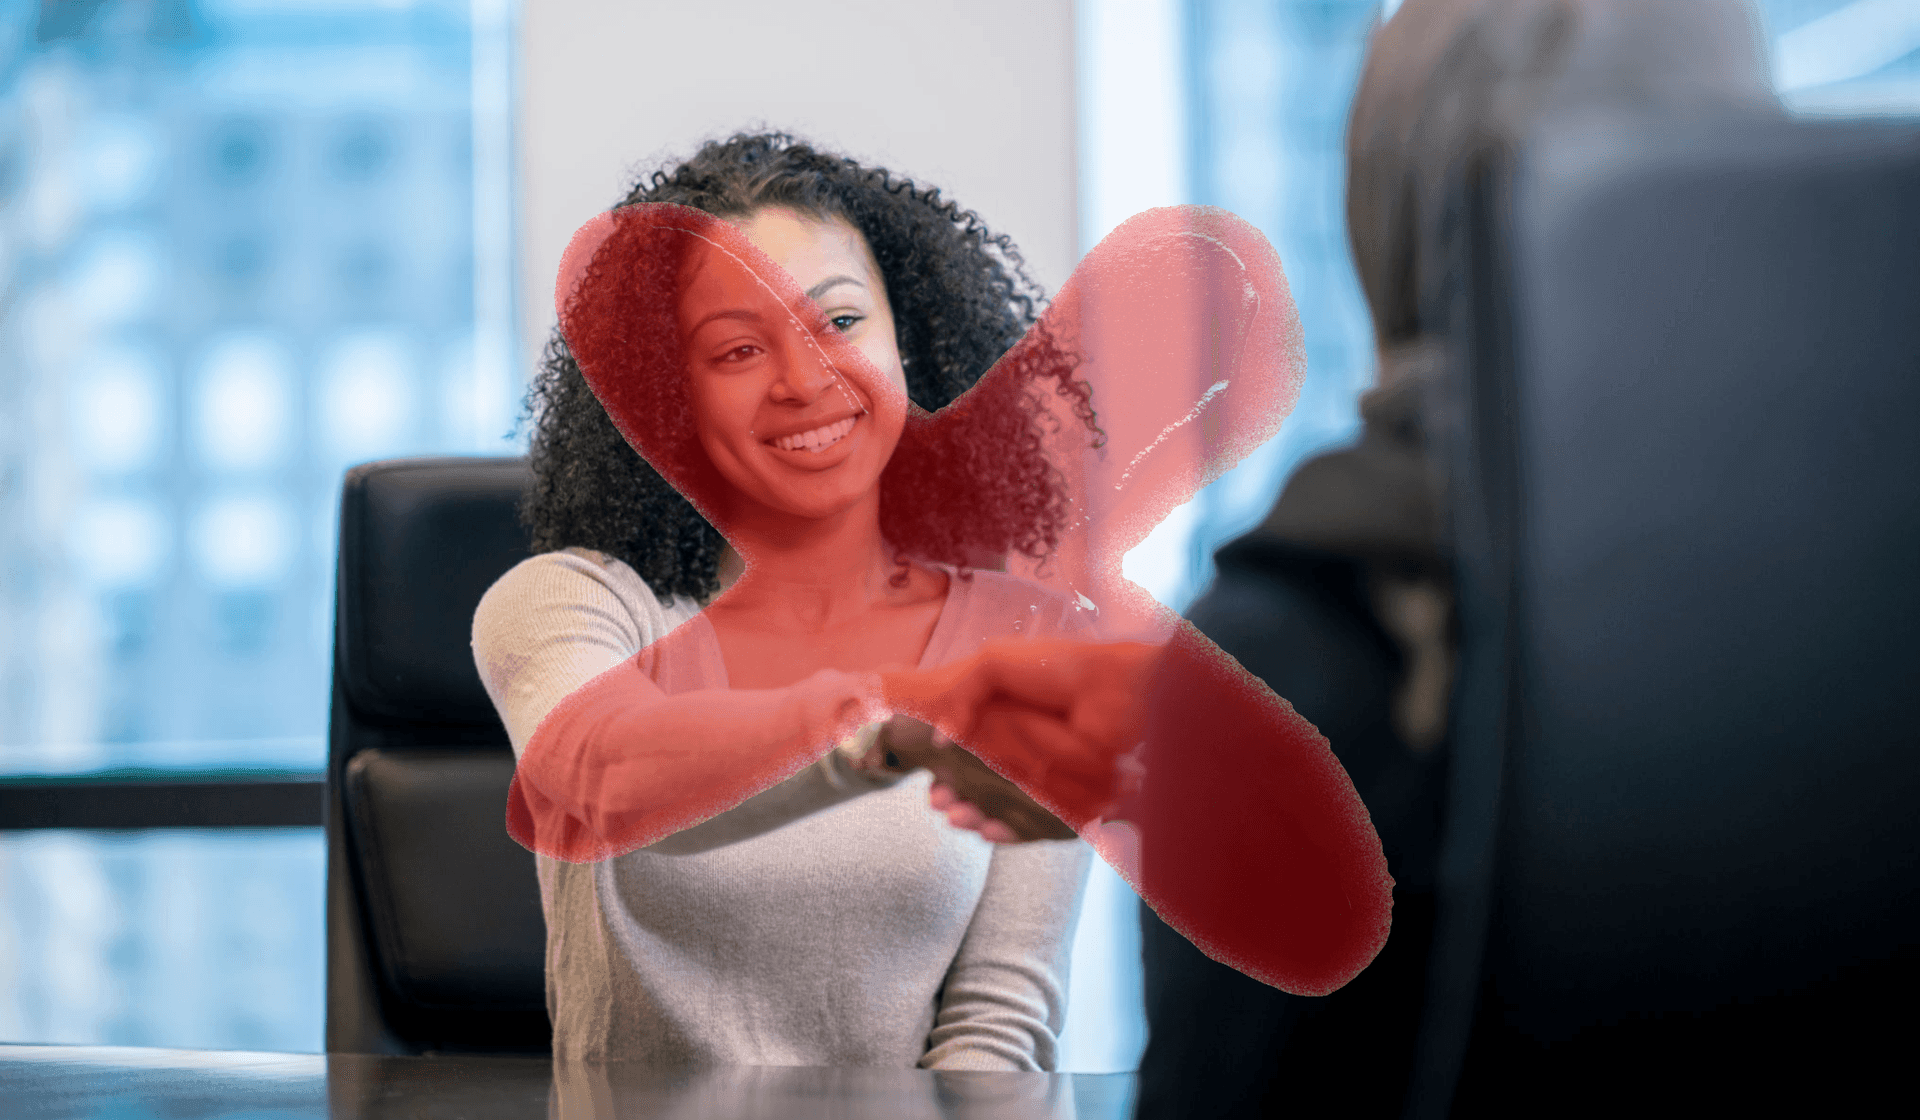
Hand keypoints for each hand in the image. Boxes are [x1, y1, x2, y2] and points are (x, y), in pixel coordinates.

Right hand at [881, 639, 1162, 827]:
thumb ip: (960, 693)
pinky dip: (1009, 831)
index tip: (928, 782)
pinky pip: (1034, 825)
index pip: (964, 756)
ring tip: (955, 816)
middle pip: (979, 788)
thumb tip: (939, 738)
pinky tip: (986, 829)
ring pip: (1001, 809)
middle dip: (953, 798)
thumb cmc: (1058, 668)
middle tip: (937, 802)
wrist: (1116, 689)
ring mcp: (1046, 779)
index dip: (943, 772)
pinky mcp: (1068, 801)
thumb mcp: (994, 663)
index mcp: (1003, 721)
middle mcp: (1022, 752)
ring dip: (973, 816)